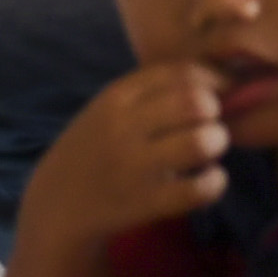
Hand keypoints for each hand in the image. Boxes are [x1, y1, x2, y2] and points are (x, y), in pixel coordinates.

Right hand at [26, 57, 233, 244]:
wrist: (55, 204)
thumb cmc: (95, 149)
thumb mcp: (110, 109)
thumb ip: (153, 92)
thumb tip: (217, 79)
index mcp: (116, 97)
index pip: (179, 72)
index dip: (212, 79)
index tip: (222, 91)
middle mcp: (123, 127)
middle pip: (194, 103)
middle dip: (216, 111)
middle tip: (212, 123)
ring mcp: (132, 167)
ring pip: (199, 142)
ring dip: (217, 142)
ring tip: (211, 149)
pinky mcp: (143, 204)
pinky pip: (196, 189)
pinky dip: (215, 182)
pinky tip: (210, 180)